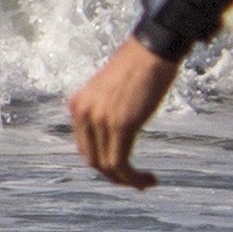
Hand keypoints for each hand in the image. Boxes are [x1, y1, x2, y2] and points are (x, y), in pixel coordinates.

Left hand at [68, 37, 177, 187]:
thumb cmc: (140, 66)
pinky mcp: (121, 124)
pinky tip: (148, 179)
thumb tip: (116, 136)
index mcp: (78, 105)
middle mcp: (83, 113)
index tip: (124, 170)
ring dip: (126, 180)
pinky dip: (133, 178)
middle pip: (92, 159)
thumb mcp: (112, 91)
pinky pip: (121, 163)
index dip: (103, 164)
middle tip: (135, 180)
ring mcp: (100, 119)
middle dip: (113, 175)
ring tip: (145, 183)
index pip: (85, 146)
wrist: (154, 48)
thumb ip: (107, 112)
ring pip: (107, 166)